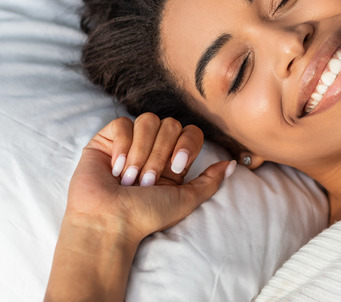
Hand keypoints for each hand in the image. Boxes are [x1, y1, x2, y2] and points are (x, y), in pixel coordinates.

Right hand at [66, 113, 234, 243]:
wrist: (108, 222)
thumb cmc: (146, 215)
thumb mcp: (186, 200)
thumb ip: (210, 181)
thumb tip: (233, 163)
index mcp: (173, 161)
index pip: (191, 132)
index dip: (187, 145)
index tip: (175, 168)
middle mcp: (153, 149)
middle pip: (171, 124)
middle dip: (160, 154)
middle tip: (147, 182)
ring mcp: (130, 142)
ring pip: (148, 121)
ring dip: (142, 152)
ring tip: (130, 179)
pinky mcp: (106, 140)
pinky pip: (122, 123)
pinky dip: (122, 146)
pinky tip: (115, 168)